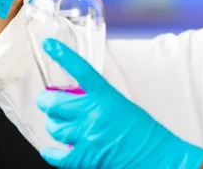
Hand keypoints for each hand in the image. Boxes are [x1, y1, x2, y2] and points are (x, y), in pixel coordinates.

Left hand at [36, 38, 202, 168]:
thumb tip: (75, 100)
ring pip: (54, 127)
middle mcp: (93, 113)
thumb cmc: (143, 132)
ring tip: (57, 125)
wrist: (157, 156)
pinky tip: (51, 150)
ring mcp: (87, 135)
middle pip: (54, 103)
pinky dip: (51, 153)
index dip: (62, 55)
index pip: (80, 69)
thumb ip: (98, 100)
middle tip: (45, 101)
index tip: (49, 45)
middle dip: (45, 101)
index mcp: (105, 95)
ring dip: (52, 125)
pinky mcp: (85, 157)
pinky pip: (57, 155)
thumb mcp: (122, 105)